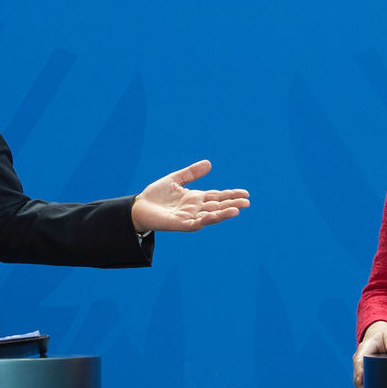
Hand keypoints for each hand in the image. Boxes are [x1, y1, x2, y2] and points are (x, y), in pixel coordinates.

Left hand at [130, 159, 248, 232]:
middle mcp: (195, 208)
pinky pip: (196, 223)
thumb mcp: (175, 179)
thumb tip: (209, 163)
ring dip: (223, 213)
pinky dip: (207, 220)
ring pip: (210, 216)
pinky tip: (216, 216)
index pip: (217, 196)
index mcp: (195, 198)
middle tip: (247, 202)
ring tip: (237, 210)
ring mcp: (189, 217)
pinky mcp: (181, 224)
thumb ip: (191, 173)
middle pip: (217, 206)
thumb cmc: (156, 195)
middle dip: (232, 204)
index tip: (245, 193)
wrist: (139, 207)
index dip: (230, 194)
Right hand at [354, 320, 386, 387]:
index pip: (359, 362)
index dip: (360, 374)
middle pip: (360, 379)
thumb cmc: (385, 337)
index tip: (362, 384)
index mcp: (364, 350)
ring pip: (366, 386)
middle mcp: (361, 361)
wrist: (382, 338)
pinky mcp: (370, 376)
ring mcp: (364, 370)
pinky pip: (372, 387)